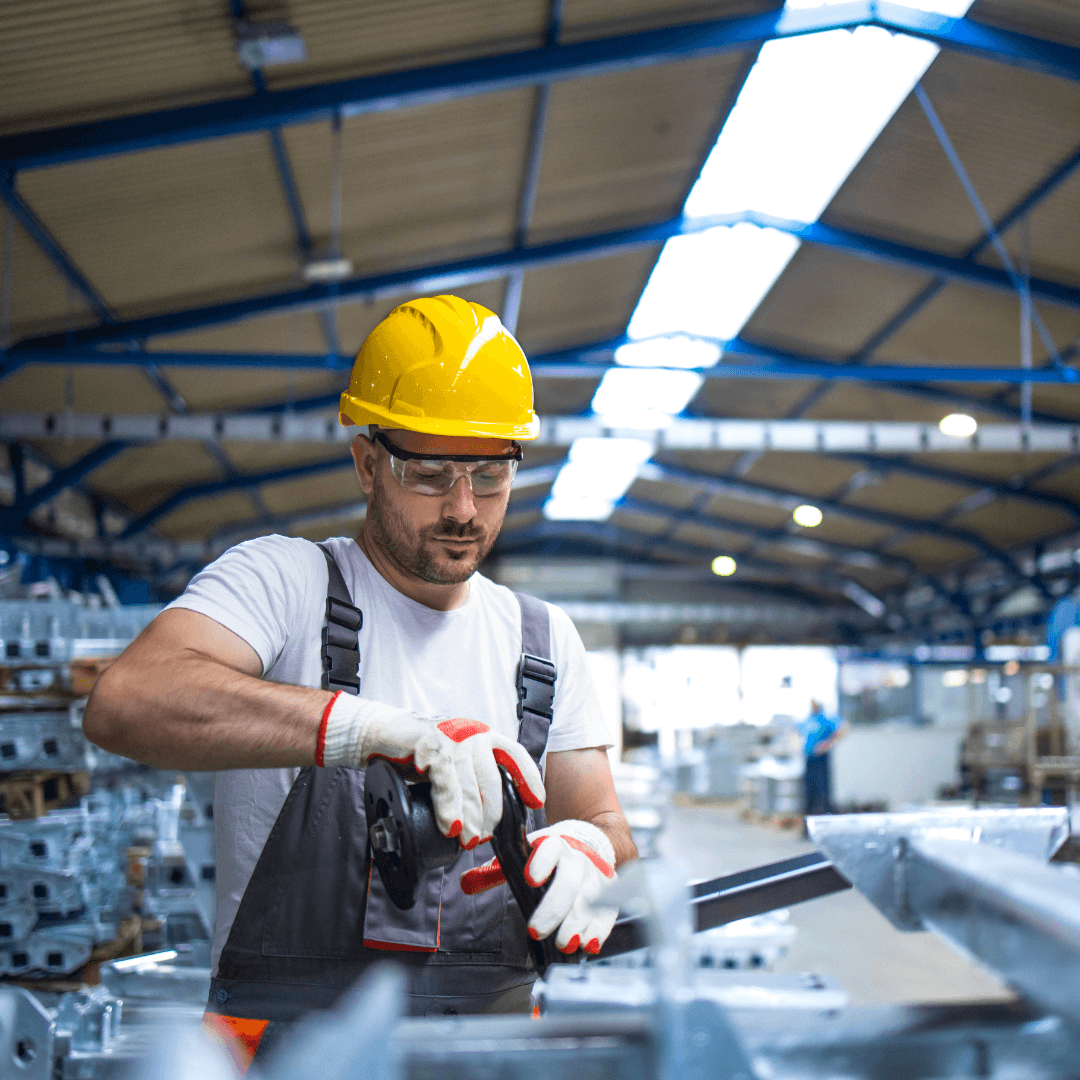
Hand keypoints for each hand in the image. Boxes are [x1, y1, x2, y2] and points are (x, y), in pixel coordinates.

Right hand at [318, 692, 543, 848]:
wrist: (378, 734)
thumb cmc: (418, 753)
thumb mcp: (452, 764)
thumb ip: (470, 780)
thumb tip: (487, 817)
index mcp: (483, 735)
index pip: (515, 754)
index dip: (528, 779)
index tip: (536, 803)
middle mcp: (471, 732)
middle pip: (492, 777)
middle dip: (491, 812)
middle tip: (483, 837)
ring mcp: (451, 735)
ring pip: (468, 781)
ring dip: (468, 815)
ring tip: (467, 838)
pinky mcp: (429, 742)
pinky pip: (444, 778)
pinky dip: (447, 805)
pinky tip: (448, 824)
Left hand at [460, 819, 617, 953]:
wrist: (591, 845)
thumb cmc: (550, 857)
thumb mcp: (525, 858)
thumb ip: (497, 872)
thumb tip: (465, 883)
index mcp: (554, 845)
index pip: (550, 848)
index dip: (541, 862)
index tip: (529, 878)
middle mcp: (578, 859)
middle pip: (570, 880)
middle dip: (554, 907)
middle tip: (536, 930)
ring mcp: (597, 876)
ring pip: (590, 898)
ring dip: (577, 923)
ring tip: (563, 943)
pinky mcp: (610, 894)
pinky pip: (608, 912)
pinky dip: (599, 930)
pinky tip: (589, 944)